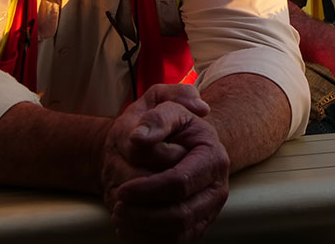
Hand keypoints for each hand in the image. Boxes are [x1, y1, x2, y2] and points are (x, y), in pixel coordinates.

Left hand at [100, 84, 230, 242]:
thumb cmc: (161, 125)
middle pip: (180, 214)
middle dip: (143, 213)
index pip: (180, 183)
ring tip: (119, 214)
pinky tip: (128, 225)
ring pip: (177, 234)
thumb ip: (156, 116)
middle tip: (118, 202)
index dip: (148, 190)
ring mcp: (208, 210)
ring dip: (142, 228)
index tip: (124, 189)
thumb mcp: (159, 104)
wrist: (164, 143)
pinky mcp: (196, 227)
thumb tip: (142, 138)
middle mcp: (216, 187)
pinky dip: (146, 239)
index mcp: (213, 156)